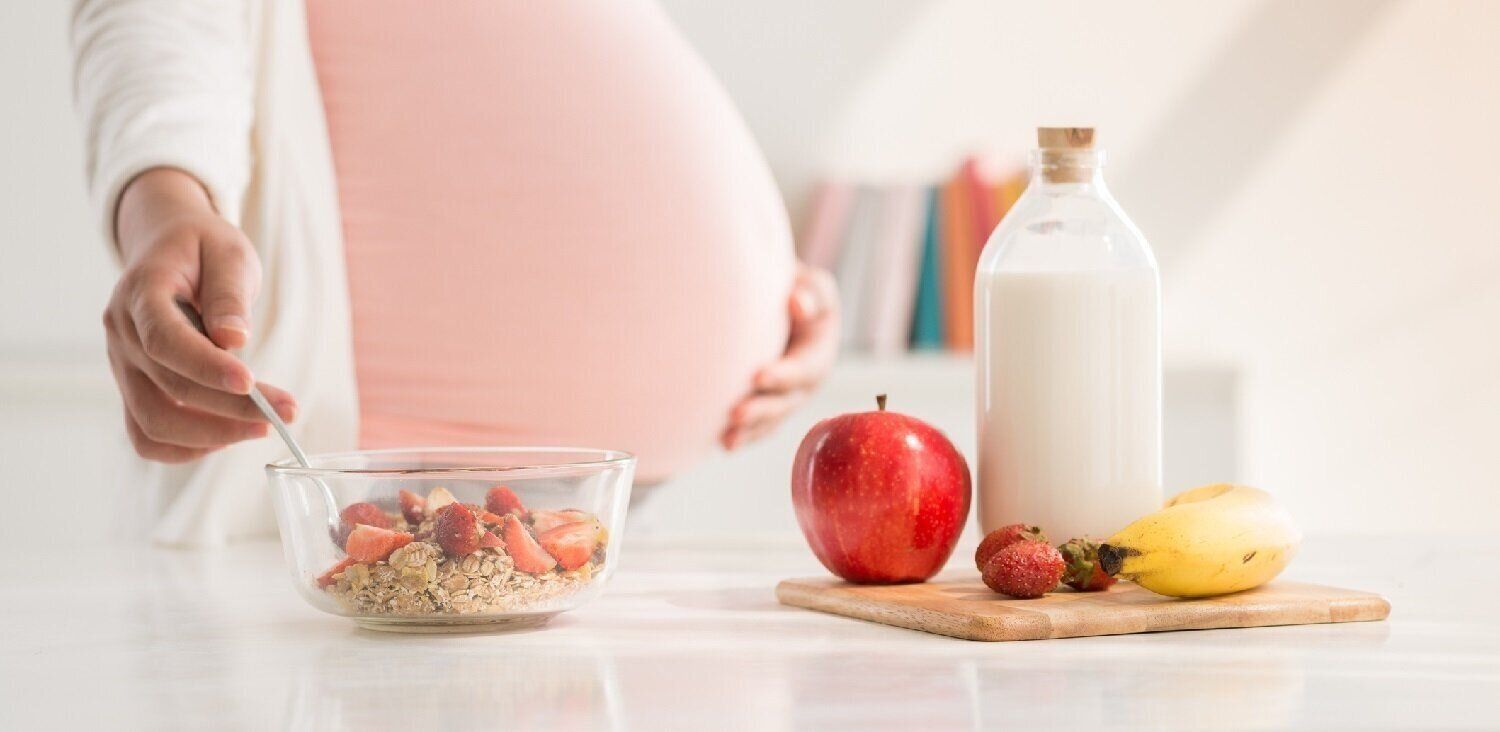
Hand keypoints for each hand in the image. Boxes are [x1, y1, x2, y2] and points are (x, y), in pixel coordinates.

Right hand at [104, 168, 295, 462]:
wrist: (168, 247)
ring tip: (264, 425)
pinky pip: (146, 435)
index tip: (252, 383)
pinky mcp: (134, 387)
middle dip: (231, 408)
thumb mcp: (228, 252)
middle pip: (168, 388)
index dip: (206, 367)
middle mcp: (123, 333)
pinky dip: (186, 448)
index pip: (165, 340)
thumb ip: (229, 294)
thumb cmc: (203, 249)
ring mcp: (124, 365)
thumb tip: (234, 340)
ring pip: (153, 423)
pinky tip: (229, 436)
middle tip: (287, 412)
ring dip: (212, 435)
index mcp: (141, 292)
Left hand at [721, 263, 839, 449]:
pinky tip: (722, 443)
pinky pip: (759, 427)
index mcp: (820, 353)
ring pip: (771, 420)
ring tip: (727, 440)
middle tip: (736, 414)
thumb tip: (797, 302)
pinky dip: (743, 436)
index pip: (804, 368)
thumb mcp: (813, 286)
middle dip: (762, 409)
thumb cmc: (797, 290)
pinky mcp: (770, 406)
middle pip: (786, 402)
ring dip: (750, 431)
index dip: (783, 374)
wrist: (785, 305)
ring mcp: (788, 399)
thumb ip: (811, 294)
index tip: (757, 376)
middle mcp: (806, 383)